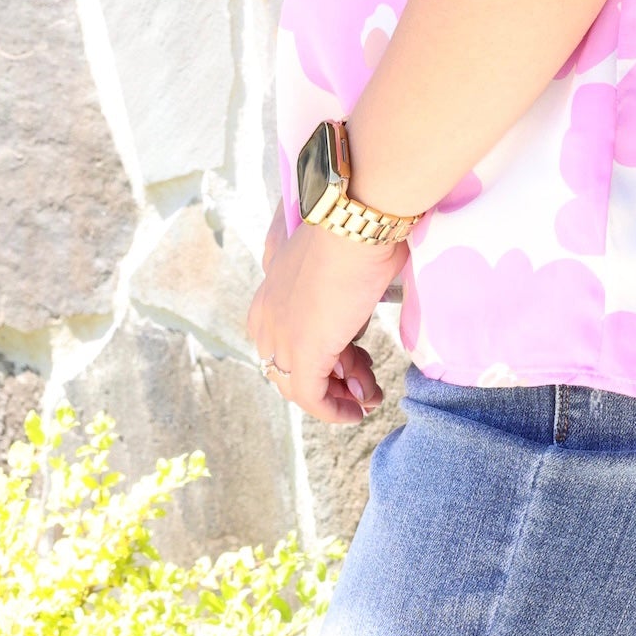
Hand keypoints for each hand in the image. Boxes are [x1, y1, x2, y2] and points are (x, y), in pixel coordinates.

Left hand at [247, 206, 404, 424]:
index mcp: (269, 295)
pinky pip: (312, 398)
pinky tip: (356, 412)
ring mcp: (280, 338)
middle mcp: (265, 319)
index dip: (324, 355)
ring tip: (370, 397)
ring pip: (302, 386)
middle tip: (365, 382)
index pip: (289, 342)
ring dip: (340, 397)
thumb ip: (336, 297)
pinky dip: (334, 411)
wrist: (355, 223)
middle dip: (333, 381)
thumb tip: (354, 314)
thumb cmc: (355, 234)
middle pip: (293, 368)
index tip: (356, 359)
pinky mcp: (302, 355)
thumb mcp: (338, 270)